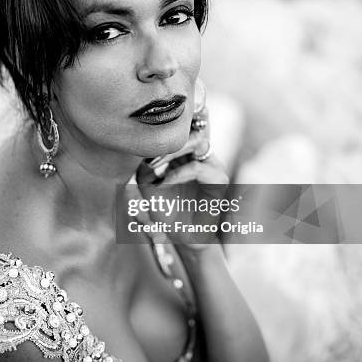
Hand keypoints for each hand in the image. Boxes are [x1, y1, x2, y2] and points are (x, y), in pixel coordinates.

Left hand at [136, 121, 229, 251]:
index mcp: (186, 153)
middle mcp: (201, 155)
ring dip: (173, 149)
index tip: (150, 130)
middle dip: (168, 136)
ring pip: (197, 140)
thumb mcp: (148, 190)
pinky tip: (165, 182)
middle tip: (150, 151)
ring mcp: (212, 165)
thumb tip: (142, 159)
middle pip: (191, 127)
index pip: (184, 126)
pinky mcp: (219, 180)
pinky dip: (178, 173)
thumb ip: (144, 172)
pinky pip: (197, 167)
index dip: (170, 124)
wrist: (185, 237)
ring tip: (156, 164)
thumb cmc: (168, 212)